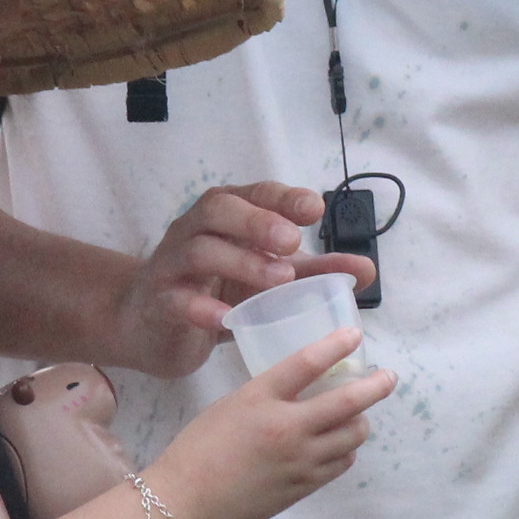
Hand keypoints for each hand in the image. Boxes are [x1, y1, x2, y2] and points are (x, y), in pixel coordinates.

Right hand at [113, 185, 374, 378]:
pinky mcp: (158, 302)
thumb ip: (313, 272)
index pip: (254, 194)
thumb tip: (367, 269)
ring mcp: (172, 264)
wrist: (151, 325)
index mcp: (226, 216)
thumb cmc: (214, 290)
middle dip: (257, 220)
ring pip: (198, 249)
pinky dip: (200, 307)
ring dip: (240, 261)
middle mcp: (195, 230)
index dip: (282, 198)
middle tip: (293, 242)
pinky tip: (226, 317)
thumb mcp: (266, 278)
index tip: (314, 209)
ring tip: (278, 277)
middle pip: (218, 208)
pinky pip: (175, 298)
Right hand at [150, 331, 395, 518]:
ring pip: (353, 436)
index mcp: (260, 399)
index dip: (336, 345)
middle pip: (348, 402)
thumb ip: (268, 395)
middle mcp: (287, 428)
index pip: (307, 363)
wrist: (184, 503)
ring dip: (361, 421)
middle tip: (388, 377)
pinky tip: (340, 444)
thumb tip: (302, 391)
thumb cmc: (198, 449)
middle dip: (376, 386)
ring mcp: (299, 461)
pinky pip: (340, 463)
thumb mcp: (231, 406)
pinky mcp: (303, 487)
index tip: (355, 335)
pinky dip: (346, 449)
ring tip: (359, 415)